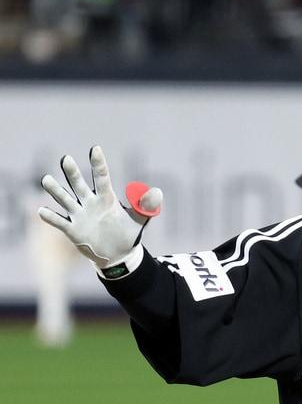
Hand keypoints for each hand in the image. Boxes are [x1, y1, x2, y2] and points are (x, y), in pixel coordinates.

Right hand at [38, 146, 162, 275]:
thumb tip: (157, 192)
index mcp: (107, 198)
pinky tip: (42, 211)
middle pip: (79, 185)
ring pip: (65, 200)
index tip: (95, 149)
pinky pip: (60, 222)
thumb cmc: (127, 233)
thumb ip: (146, 206)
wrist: (118, 255)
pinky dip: (51, 217)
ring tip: (46, 179)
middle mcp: (90, 203)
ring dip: (56, 191)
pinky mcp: (73, 230)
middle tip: (66, 159)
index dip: (99, 164)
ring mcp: (80, 215)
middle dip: (73, 173)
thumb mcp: (139, 220)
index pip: (102, 177)